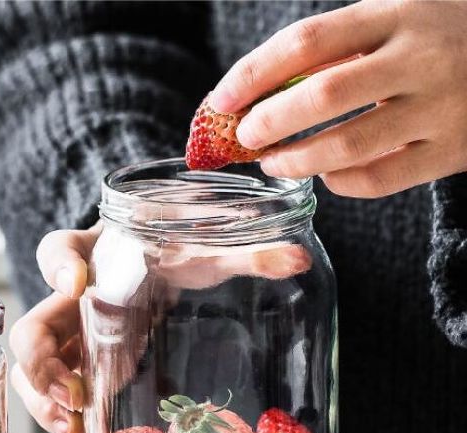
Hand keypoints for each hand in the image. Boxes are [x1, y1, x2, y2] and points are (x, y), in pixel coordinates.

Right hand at [10, 219, 309, 432]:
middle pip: (31, 330)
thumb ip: (244, 251)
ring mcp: (69, 339)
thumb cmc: (171, 251)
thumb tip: (298, 255)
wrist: (150, 261)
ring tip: (74, 428)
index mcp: (91, 257)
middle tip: (72, 392)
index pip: (58, 249)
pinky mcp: (80, 368)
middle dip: (42, 365)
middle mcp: (67, 301)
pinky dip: (66, 424)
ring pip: (31, 372)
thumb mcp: (202, 249)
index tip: (76, 283)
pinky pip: (55, 398)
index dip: (58, 268)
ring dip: (46, 404)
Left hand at [210, 0, 466, 196]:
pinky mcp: (450, 151)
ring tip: (273, 163)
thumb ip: (341, 46)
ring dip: (296, 161)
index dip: (254, 75)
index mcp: (396, 14)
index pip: (306, 43)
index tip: (221, 101)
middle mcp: (419, 57)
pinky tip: (327, 176)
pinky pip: (378, 178)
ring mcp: (438, 106)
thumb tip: (257, 91)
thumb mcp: (399, 17)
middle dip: (269, 122)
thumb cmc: (445, 34)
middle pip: (322, 95)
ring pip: (346, 145)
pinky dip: (341, 183)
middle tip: (244, 137)